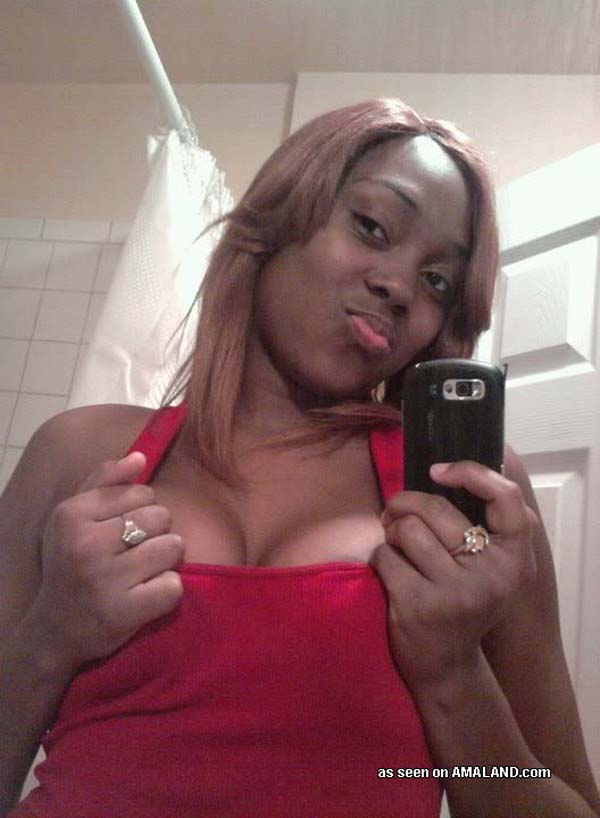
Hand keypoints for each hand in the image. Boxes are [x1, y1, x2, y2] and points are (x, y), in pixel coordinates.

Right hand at [32, 452, 184, 670]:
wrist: (54, 629)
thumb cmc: (70, 563)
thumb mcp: (73, 517)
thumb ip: (105, 481)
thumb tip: (140, 456)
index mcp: (72, 514)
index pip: (143, 492)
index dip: (141, 510)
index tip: (121, 530)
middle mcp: (86, 544)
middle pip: (161, 517)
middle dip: (156, 534)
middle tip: (134, 554)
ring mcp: (105, 580)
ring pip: (173, 547)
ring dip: (165, 562)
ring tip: (142, 573)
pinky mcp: (124, 612)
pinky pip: (173, 586)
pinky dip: (167, 592)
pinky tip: (145, 596)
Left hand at [370, 461, 536, 691]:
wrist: (448, 667)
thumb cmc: (464, 602)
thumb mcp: (492, 569)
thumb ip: (482, 526)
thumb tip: (442, 470)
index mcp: (514, 560)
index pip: (506, 498)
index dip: (472, 472)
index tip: (439, 471)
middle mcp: (490, 575)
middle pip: (435, 508)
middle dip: (405, 504)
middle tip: (395, 513)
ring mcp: (454, 592)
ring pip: (406, 529)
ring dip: (391, 532)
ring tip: (397, 546)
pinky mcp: (417, 605)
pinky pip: (384, 555)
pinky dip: (381, 558)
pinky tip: (391, 574)